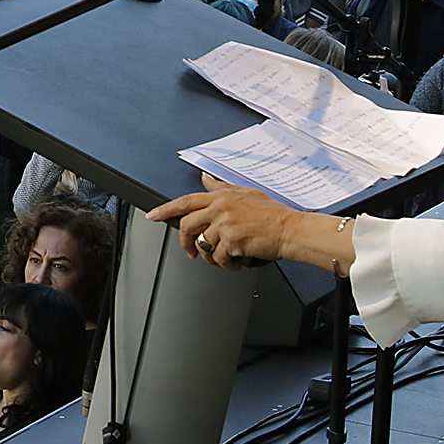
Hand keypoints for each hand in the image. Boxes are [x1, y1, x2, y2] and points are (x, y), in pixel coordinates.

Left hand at [148, 185, 341, 271]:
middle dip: (185, 242)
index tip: (153, 216)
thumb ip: (221, 187)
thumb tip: (205, 179)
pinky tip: (233, 263)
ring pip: (203, 245)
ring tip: (222, 258)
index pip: (185, 201)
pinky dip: (224, 264)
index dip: (166, 210)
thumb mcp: (245, 192)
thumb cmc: (273, 213)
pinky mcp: (232, 241)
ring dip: (210, 257)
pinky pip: (217, 258)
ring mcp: (225, 224)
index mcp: (221, 196)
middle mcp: (220, 208)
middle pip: (188, 225)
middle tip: (190, 252)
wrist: (290, 229)